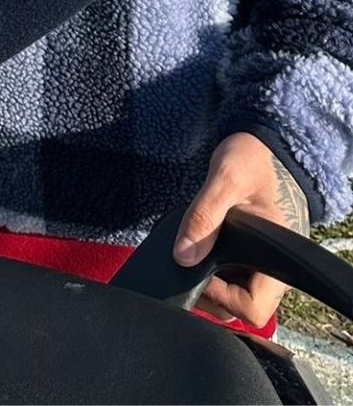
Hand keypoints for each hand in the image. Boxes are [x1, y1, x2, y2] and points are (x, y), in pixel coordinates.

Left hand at [174, 132, 309, 326]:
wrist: (258, 148)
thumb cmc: (251, 160)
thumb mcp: (226, 178)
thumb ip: (204, 216)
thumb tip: (183, 257)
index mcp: (275, 258)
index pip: (254, 309)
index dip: (223, 297)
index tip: (201, 269)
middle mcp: (269, 270)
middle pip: (238, 311)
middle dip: (210, 293)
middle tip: (188, 261)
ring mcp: (256, 267)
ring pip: (229, 300)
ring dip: (206, 283)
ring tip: (190, 251)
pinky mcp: (243, 260)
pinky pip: (225, 281)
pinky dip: (206, 272)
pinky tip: (194, 249)